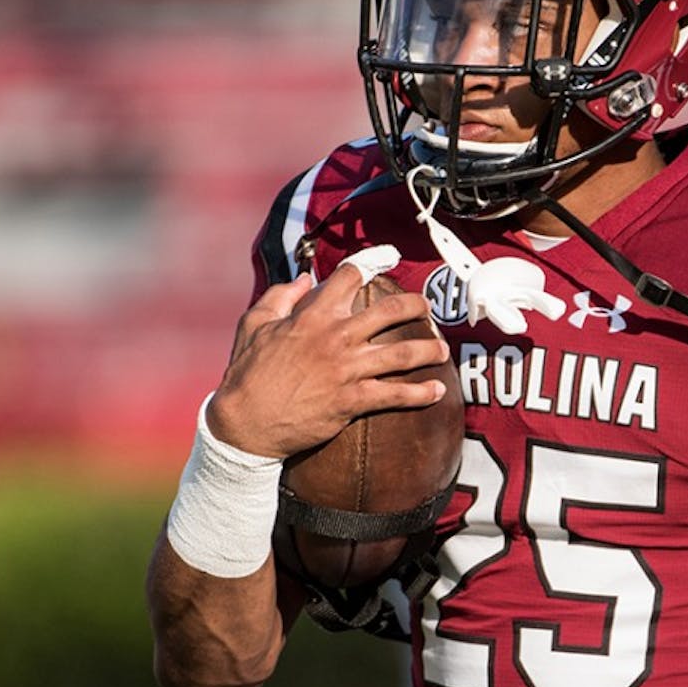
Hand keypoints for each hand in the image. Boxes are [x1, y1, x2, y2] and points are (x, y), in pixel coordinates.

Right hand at [207, 263, 449, 457]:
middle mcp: (336, 338)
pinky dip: (421, 394)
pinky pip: (396, 395)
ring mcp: (347, 369)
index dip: (368, 266)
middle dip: (416, 306)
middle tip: (427, 308)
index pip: (348, 277)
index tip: (384, 262)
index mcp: (312, 316)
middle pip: (390, 311)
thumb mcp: (253, 325)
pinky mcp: (352, 400)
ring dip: (429, 349)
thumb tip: (302, 279)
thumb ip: (279, 297)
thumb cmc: (247, 374)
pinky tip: (438, 391)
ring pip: (402, 353)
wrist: (245, 425)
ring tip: (442, 349)